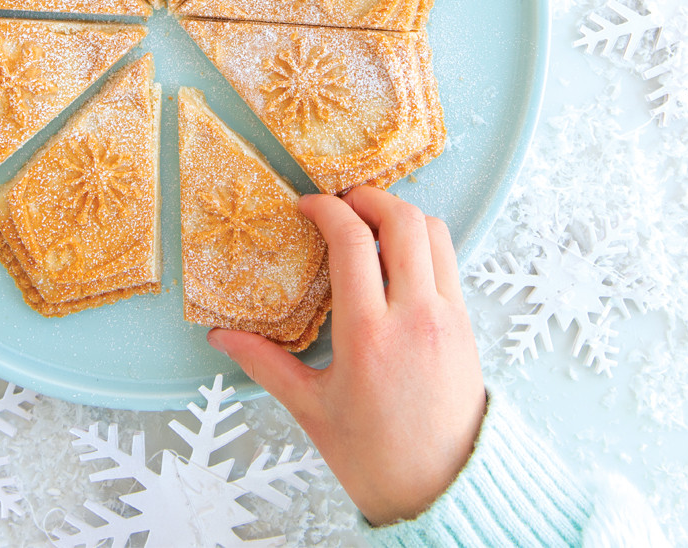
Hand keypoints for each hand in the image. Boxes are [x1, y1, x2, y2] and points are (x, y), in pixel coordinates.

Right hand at [207, 186, 485, 525]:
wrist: (446, 490)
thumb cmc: (376, 457)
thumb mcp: (312, 409)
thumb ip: (264, 364)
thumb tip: (221, 339)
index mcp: (368, 335)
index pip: (352, 242)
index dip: (327, 210)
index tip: (308, 206)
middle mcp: (414, 315)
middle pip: (403, 220)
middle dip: (370, 197)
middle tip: (342, 204)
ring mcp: (447, 316)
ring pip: (435, 232)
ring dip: (402, 214)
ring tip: (372, 224)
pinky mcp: (466, 323)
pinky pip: (449, 260)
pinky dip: (424, 241)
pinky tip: (397, 259)